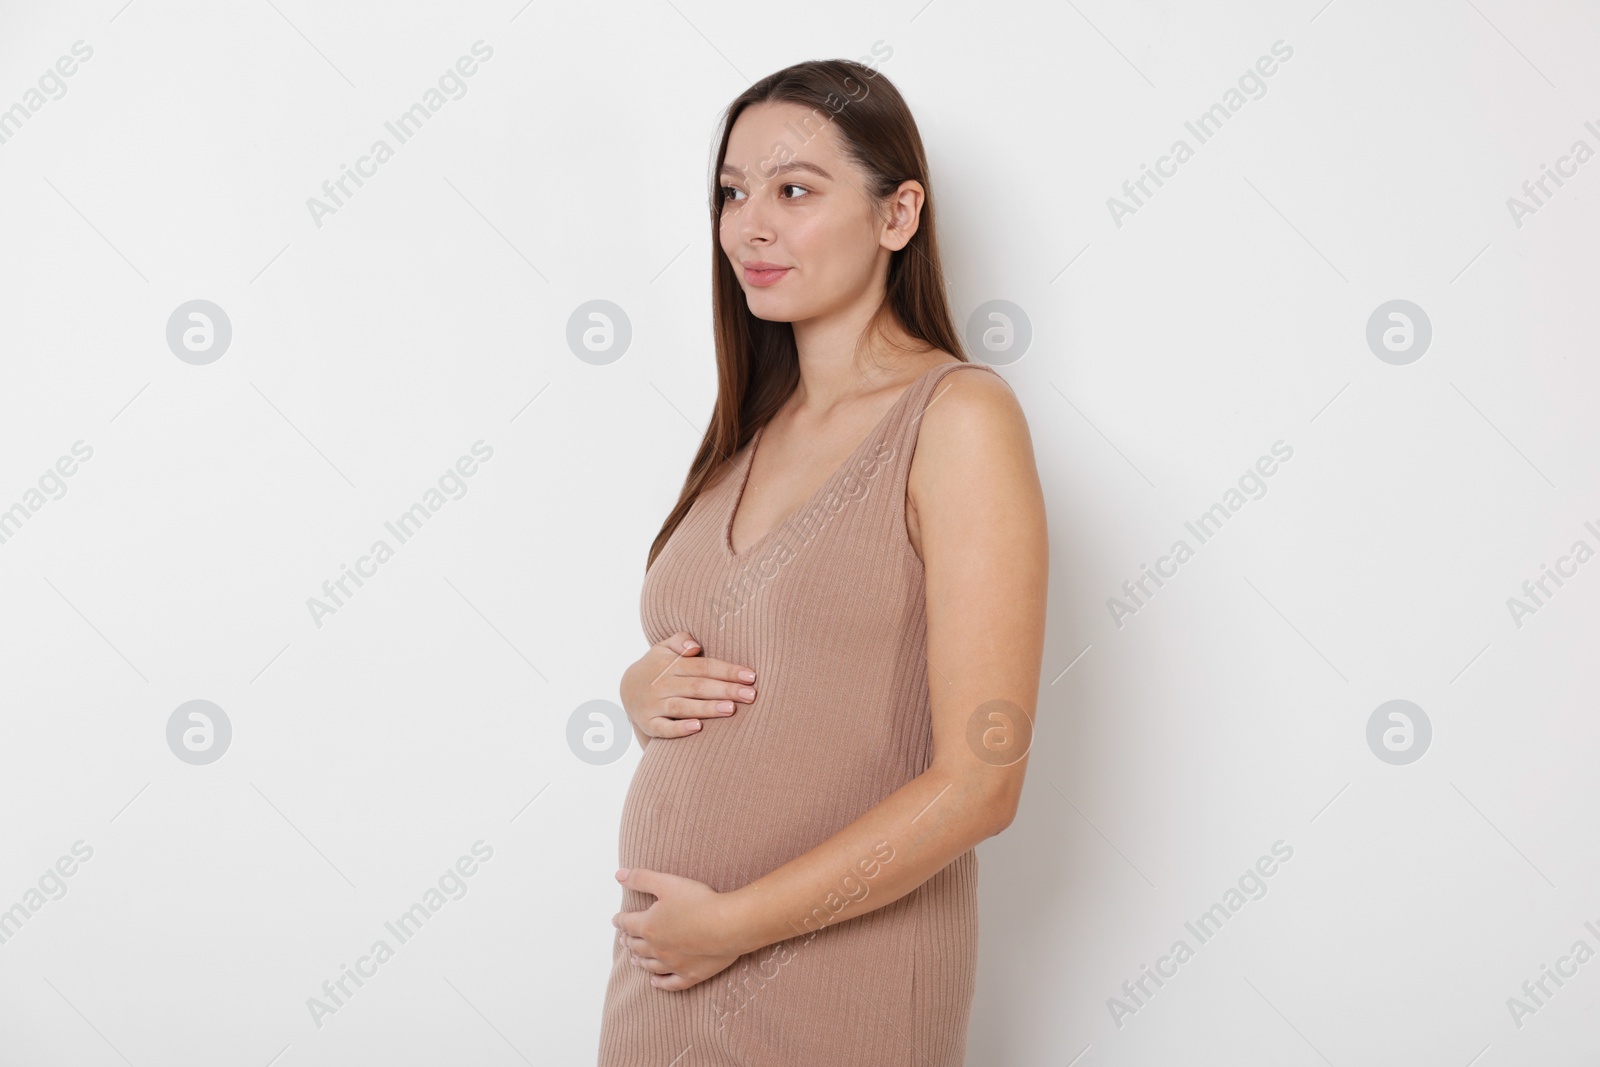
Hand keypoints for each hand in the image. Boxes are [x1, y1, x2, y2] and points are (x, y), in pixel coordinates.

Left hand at [612, 868, 746, 990]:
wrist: (727, 926)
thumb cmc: (698, 902)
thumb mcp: (667, 883)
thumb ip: (641, 878)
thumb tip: (619, 875)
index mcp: (649, 926)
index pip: (628, 923)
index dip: (621, 921)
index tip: (617, 920)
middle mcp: (656, 948)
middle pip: (637, 946)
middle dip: (629, 941)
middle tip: (625, 939)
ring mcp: (672, 965)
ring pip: (649, 965)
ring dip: (640, 961)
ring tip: (634, 959)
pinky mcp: (690, 975)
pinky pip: (670, 983)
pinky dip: (660, 983)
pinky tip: (655, 981)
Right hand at [619, 631, 756, 742]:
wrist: (625, 690)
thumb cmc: (656, 668)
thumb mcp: (663, 648)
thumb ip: (680, 640)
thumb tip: (694, 647)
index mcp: (669, 664)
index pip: (703, 666)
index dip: (727, 671)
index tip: (751, 676)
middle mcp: (661, 684)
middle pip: (697, 686)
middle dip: (725, 690)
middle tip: (750, 695)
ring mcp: (654, 705)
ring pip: (682, 706)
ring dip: (707, 708)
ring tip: (731, 709)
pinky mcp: (648, 723)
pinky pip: (663, 728)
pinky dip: (679, 728)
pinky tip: (697, 727)